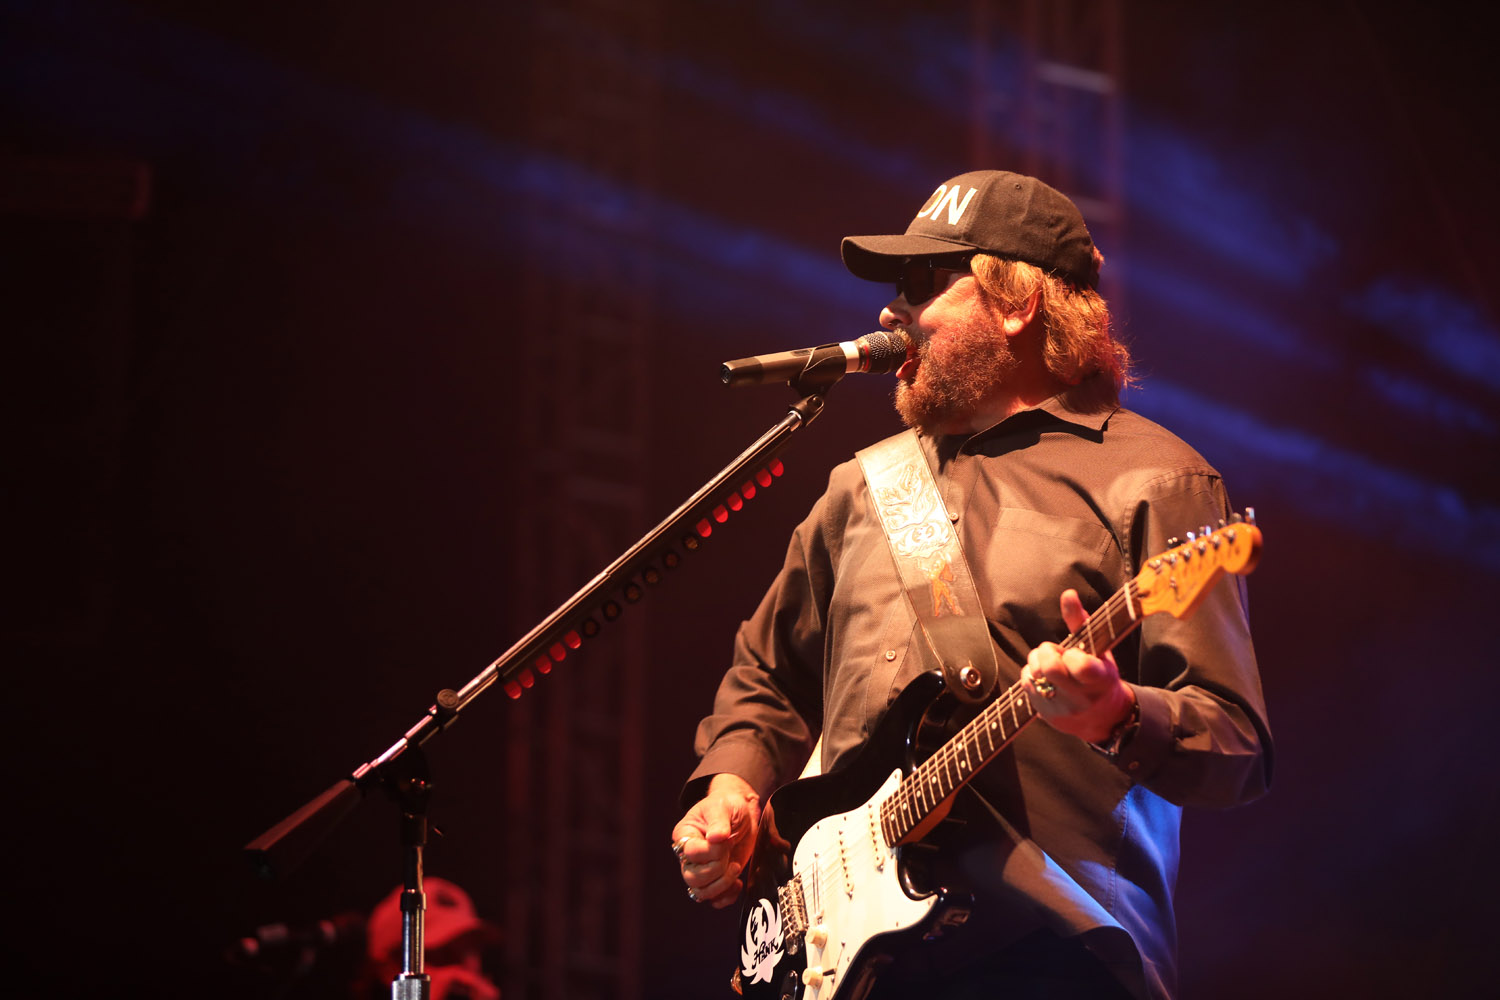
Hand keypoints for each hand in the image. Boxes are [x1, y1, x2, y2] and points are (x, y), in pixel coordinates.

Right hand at [670, 772, 760, 908]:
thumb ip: (719, 822)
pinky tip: (738, 883)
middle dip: (716, 870)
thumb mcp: (723, 807)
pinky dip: (727, 897)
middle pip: (692, 878)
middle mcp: (689, 856)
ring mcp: (702, 870)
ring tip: (735, 868)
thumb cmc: (728, 805)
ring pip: (700, 893)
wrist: (743, 814)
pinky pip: (714, 900)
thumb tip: (716, 838)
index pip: (691, 854)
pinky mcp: (716, 880)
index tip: (726, 839)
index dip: (711, 851)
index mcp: (685, 835)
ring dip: (721, 885)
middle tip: (730, 855)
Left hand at [1023, 589, 1135, 743]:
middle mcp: (1081, 697)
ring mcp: (1060, 708)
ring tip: (1052, 666)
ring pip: (1033, 673)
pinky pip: (1025, 683)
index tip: (1074, 654)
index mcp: (1100, 680)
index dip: (1072, 655)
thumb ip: (1080, 621)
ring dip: (1038, 662)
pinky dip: (1032, 675)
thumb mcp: (1100, 650)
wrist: (1102, 719)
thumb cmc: (1100, 676)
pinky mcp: (1043, 713)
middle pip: (1049, 668)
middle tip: (1056, 653)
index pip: (1081, 666)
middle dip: (1047, 653)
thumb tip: (1068, 594)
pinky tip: (1046, 679)